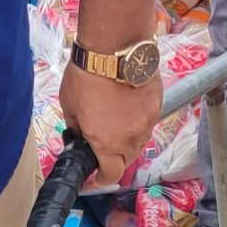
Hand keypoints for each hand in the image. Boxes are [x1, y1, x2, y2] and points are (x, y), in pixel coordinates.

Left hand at [60, 58, 164, 190]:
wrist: (115, 47)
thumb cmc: (87, 76)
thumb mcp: (69, 106)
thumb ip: (77, 127)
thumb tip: (80, 134)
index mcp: (108, 144)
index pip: (111, 175)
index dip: (101, 178)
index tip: (94, 175)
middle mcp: (132, 138)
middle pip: (128, 159)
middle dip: (114, 157)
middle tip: (102, 143)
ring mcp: (149, 120)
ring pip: (140, 139)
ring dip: (128, 137)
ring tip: (115, 119)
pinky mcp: (158, 103)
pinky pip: (147, 119)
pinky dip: (137, 118)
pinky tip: (127, 103)